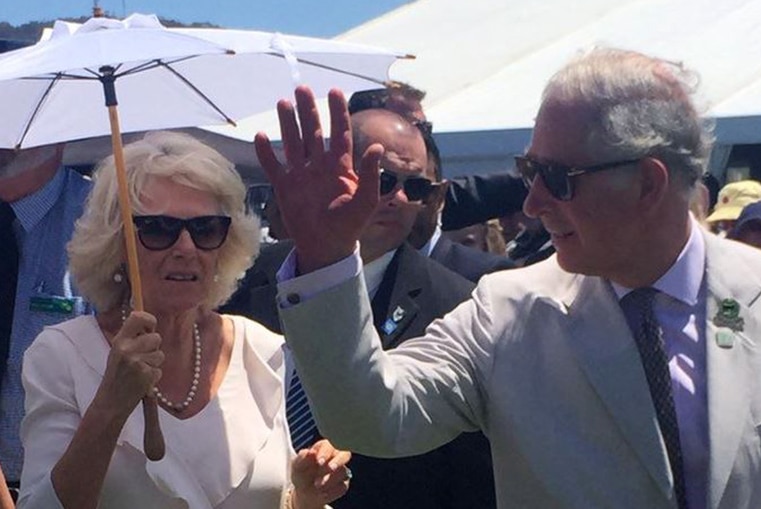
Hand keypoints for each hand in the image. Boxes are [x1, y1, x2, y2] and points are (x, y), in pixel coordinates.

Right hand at [96, 311, 163, 419]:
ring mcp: (137, 362)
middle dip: (154, 348)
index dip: (149, 320)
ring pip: (160, 354)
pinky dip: (154, 376)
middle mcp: (127, 349)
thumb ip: (132, 338)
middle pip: (156, 338)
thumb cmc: (116, 375)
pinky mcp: (146, 375)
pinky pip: (159, 369)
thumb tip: (150, 324)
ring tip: (140, 370)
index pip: (138, 317)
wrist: (110, 401)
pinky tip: (142, 380)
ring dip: (154, 363)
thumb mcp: (117, 351)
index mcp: (119, 341)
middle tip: (142, 358)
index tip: (150, 328)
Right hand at [255, 86, 383, 273]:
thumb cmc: (350, 225)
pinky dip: (266, 153)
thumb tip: (377, 147)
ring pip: (293, 142)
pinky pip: (273, 166)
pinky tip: (261, 137)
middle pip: (313, 132)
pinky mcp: (285, 187)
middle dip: (308, 111)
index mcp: (341, 166)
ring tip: (283, 103)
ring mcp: (301, 175)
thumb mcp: (366, 200)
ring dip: (288, 123)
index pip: (340, 133)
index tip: (334, 91)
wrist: (327, 246)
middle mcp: (319, 166)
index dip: (338, 112)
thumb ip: (372, 174)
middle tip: (302, 89)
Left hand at [290, 439, 351, 508]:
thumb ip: (302, 458)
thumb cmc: (301, 475)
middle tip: (329, 469)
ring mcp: (342, 471)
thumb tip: (311, 452)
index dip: (326, 453)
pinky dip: (332, 491)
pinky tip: (322, 493)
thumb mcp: (297, 467)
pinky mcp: (344, 485)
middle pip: (345, 454)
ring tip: (317, 485)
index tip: (319, 462)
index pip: (330, 445)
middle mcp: (336, 457)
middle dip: (337, 462)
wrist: (304, 493)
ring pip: (344, 472)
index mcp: (324, 448)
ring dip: (330, 479)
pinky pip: (343, 486)